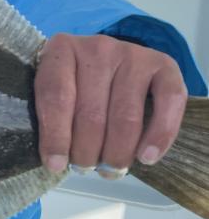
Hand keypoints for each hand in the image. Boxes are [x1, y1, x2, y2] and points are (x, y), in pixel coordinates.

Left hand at [34, 34, 187, 176]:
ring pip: (126, 117)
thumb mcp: (52, 93)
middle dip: (87, 152)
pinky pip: (168, 102)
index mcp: (61, 51)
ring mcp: (133, 55)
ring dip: (117, 153)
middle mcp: (98, 48)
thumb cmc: (74, 85)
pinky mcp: (164, 64)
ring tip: (110, 170)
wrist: (109, 62)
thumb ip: (51, 118)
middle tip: (84, 169)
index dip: (56, 136)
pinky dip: (159, 135)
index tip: (56, 165)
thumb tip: (57, 162)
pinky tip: (146, 157)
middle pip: (92, 113)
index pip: (56, 96)